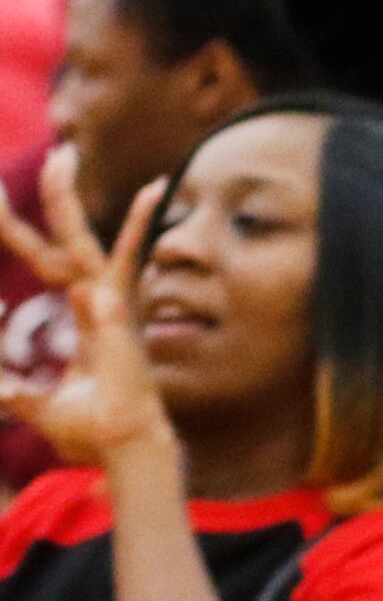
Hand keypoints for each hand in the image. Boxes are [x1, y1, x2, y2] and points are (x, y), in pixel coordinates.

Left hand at [0, 149, 171, 466]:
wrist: (123, 446)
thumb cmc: (92, 428)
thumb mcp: (34, 403)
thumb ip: (12, 389)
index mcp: (86, 315)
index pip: (53, 262)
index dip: (23, 233)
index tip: (3, 200)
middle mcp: (102, 301)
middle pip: (72, 240)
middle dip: (61, 197)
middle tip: (59, 154)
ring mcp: (112, 304)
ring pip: (88, 241)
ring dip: (72, 202)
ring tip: (63, 160)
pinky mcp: (119, 313)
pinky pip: (122, 265)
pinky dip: (135, 229)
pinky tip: (150, 194)